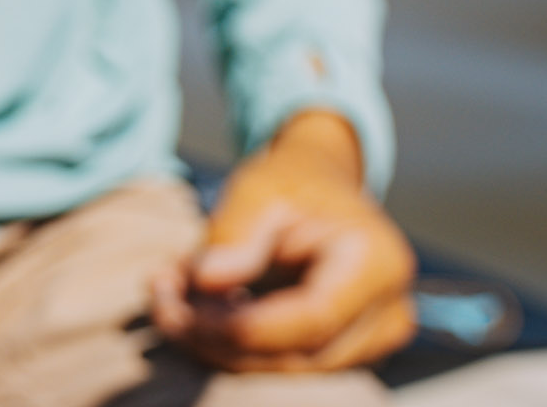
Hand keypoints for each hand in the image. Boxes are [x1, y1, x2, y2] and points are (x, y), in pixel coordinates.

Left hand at [151, 111, 415, 373]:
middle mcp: (388, 312)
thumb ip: (234, 236)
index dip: (244, 326)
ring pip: (284, 365)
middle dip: (217, 335)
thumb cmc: (292, 181)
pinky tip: (195, 309)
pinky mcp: (349, 354)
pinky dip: (235, 342)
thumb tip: (203, 282)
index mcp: (377, 263)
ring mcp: (374, 341)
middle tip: (158, 298)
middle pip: (296, 352)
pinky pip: (285, 361)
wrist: (320, 185)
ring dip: (218, 342)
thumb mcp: (258, 188)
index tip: (183, 312)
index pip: (311, 319)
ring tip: (167, 296)